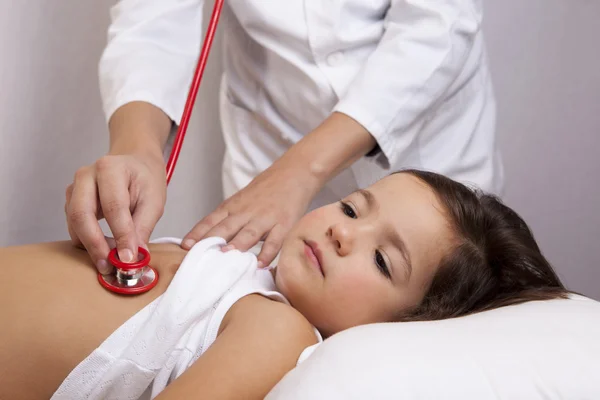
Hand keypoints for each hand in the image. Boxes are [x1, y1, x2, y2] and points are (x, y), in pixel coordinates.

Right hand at [65, 152, 166, 273]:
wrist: (135, 164)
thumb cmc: (145, 180)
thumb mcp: (153, 202)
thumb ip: (142, 228)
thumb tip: (134, 258)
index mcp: (111, 168)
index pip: (114, 206)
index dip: (121, 235)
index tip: (128, 258)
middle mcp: (86, 175)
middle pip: (81, 214)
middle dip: (95, 244)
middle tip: (109, 266)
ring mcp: (75, 187)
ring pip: (74, 222)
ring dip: (90, 246)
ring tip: (110, 262)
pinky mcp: (71, 200)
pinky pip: (73, 225)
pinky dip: (87, 241)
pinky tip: (104, 250)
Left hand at [181, 164, 320, 267]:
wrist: (294, 173)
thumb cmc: (266, 190)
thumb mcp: (242, 200)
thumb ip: (228, 218)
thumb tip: (207, 238)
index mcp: (233, 206)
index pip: (211, 220)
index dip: (197, 233)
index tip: (184, 246)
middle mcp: (246, 212)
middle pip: (226, 227)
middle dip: (211, 240)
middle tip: (198, 254)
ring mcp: (266, 218)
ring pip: (249, 233)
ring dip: (237, 244)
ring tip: (226, 256)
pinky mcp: (284, 223)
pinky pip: (275, 240)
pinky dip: (268, 252)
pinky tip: (261, 264)